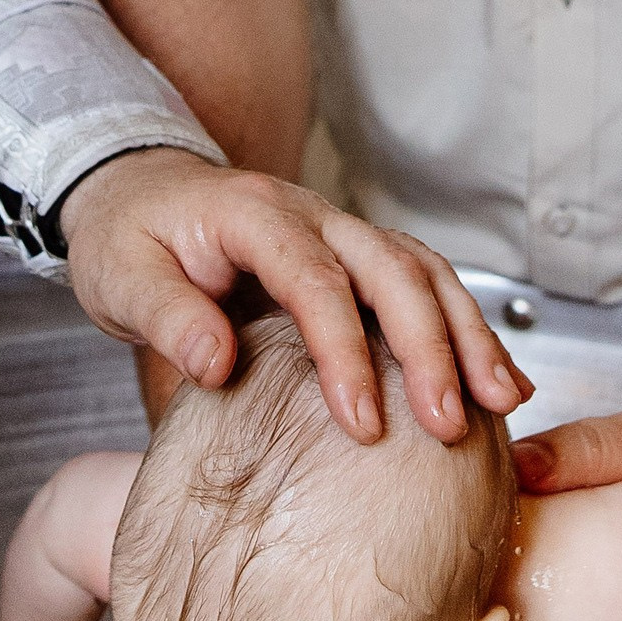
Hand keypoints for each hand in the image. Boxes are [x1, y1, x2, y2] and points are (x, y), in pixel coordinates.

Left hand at [57, 150, 528, 447]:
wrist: (138, 195)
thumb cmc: (129, 238)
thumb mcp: (120, 275)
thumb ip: (166, 316)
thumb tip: (216, 362)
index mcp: (254, 215)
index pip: (314, 280)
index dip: (344, 351)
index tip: (362, 422)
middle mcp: (313, 216)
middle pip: (392, 270)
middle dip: (429, 348)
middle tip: (446, 424)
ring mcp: (343, 233)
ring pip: (424, 273)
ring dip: (468, 336)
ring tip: (501, 403)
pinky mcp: (359, 260)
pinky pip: (425, 286)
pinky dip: (465, 331)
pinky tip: (496, 381)